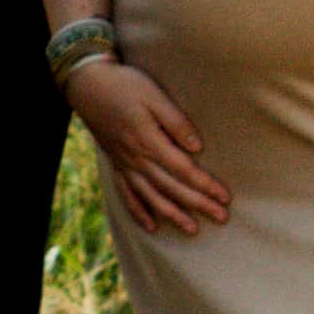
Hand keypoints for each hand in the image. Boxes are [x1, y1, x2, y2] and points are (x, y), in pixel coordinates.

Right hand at [65, 58, 229, 237]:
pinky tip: (151, 227)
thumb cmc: (125, 85)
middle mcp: (137, 159)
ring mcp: (124, 164)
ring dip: (173, 214)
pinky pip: (127, 195)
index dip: (205, 185)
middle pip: (172, 188)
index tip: (225, 197)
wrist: (87, 84)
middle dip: (198, 204)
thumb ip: (175, 122)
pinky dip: (139, 212)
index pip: (183, 170)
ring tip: (193, 230)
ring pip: (151, 197)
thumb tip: (196, 148)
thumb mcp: (154, 95)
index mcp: (149, 141)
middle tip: (221, 218)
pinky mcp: (116, 164)